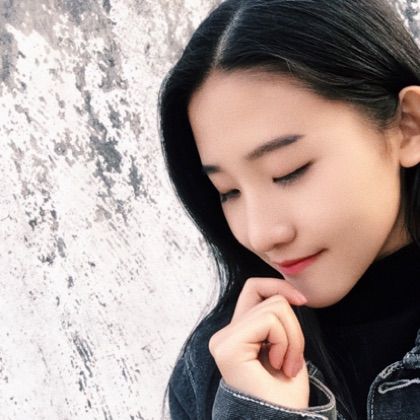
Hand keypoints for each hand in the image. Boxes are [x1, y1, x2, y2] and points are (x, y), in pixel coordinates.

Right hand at [209, 278, 309, 408]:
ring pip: (275, 307)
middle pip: (270, 299)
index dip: (279, 286)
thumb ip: (274, 317)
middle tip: (291, 361)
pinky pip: (269, 321)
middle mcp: (223, 335)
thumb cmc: (285, 392)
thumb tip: (287, 293)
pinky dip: (286, 342)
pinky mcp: (228, 347)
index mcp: (235, 334)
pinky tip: (280, 366)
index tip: (302, 301)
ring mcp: (223, 340)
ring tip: (286, 365)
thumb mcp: (284, 343)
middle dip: (294, 328)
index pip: (254, 288)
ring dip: (293, 338)